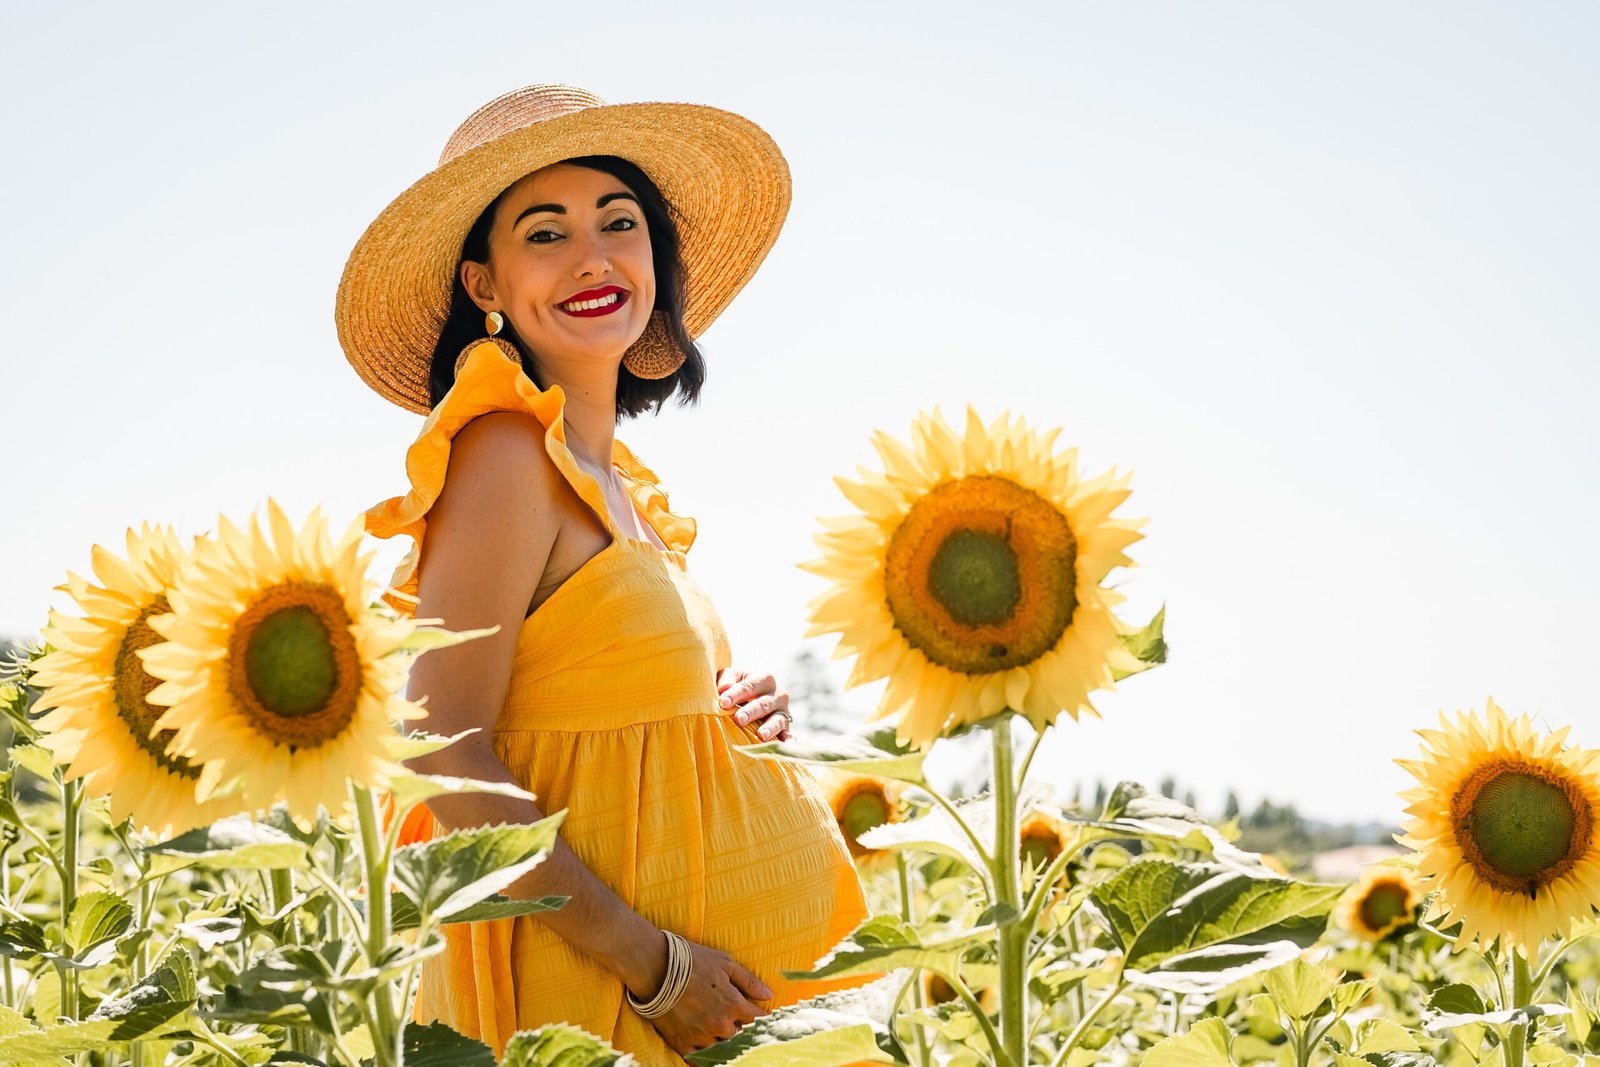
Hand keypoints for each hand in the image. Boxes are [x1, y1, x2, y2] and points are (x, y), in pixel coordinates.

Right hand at [651, 939, 772, 1054]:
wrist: (654, 968)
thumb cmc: (691, 960)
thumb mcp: (724, 963)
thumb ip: (749, 981)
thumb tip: (769, 996)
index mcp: (733, 1004)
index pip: (756, 1019)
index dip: (758, 1016)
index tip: (756, 1014)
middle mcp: (720, 1025)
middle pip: (739, 1035)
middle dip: (738, 1026)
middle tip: (730, 1017)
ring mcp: (701, 1037)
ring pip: (721, 1046)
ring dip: (720, 1038)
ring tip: (713, 1024)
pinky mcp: (682, 1044)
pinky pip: (700, 1058)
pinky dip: (703, 1052)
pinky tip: (703, 1042)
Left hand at [716, 668, 792, 741]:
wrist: (753, 700)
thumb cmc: (738, 688)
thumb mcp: (732, 678)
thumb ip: (726, 679)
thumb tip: (724, 688)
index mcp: (764, 679)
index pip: (750, 686)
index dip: (736, 693)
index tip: (723, 702)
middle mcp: (777, 694)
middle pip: (764, 703)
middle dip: (751, 711)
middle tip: (739, 719)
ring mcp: (783, 711)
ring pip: (777, 719)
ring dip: (769, 727)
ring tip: (761, 735)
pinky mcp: (785, 727)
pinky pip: (786, 734)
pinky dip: (786, 738)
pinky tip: (783, 742)